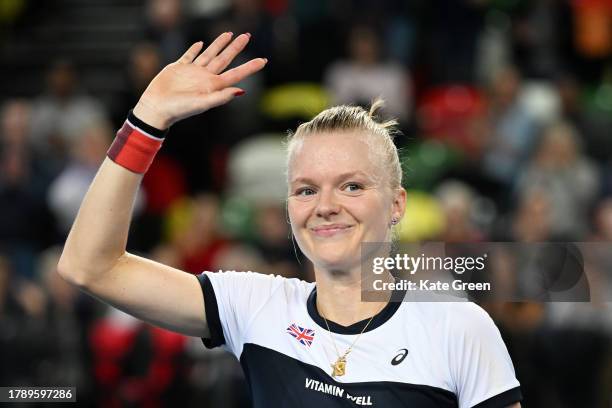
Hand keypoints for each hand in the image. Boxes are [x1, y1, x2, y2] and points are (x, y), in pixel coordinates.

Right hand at [133, 33, 266, 128]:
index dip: (250, 67)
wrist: (156, 108)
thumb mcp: (202, 104)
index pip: (236, 73)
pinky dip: (194, 49)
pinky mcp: (178, 68)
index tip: (264, 60)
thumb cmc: (179, 109)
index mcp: (213, 85)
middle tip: (247, 35)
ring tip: (229, 34)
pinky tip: (201, 43)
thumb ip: (221, 97)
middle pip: (225, 59)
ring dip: (219, 44)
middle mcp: (205, 77)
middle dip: (236, 47)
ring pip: (210, 53)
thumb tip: (241, 91)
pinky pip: (189, 55)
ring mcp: (192, 72)